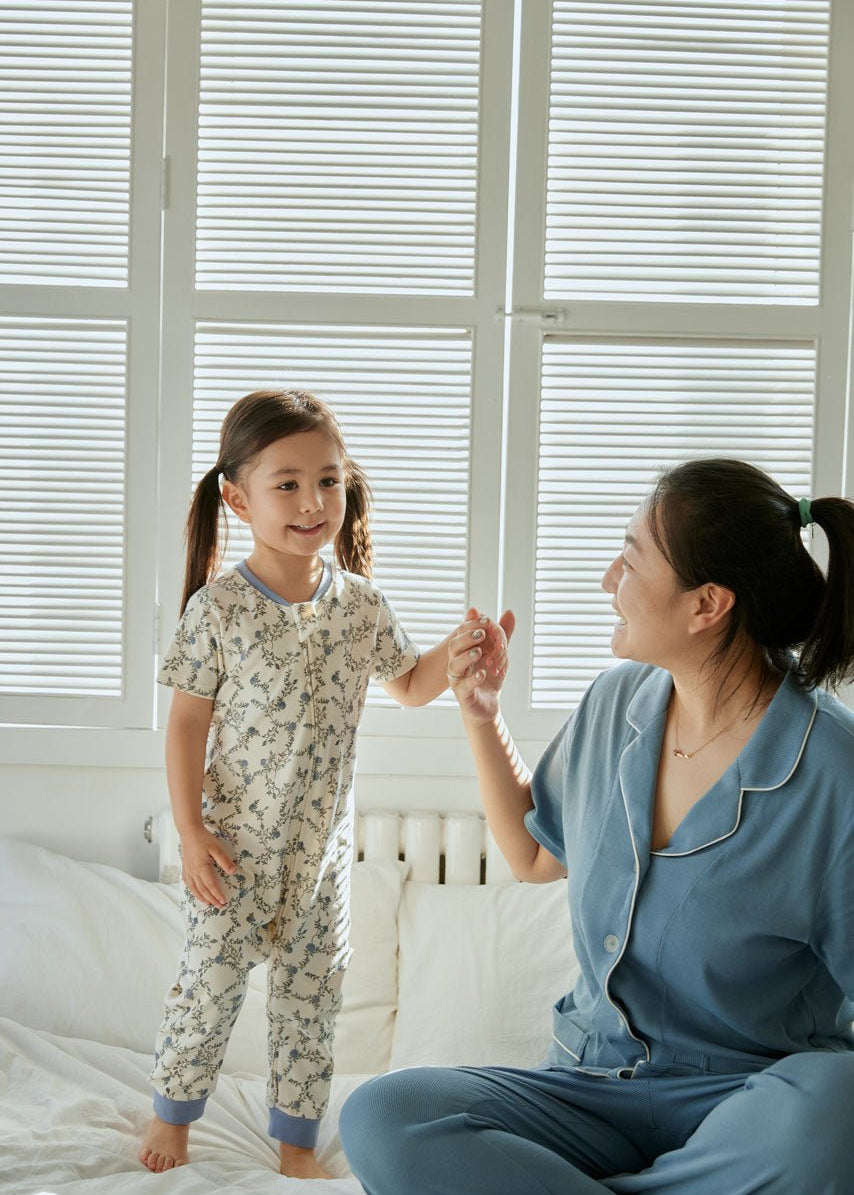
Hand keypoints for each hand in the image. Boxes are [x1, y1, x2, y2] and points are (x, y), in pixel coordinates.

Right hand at [179, 825, 235, 907]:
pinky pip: (187, 882)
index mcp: (202, 867)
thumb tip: (233, 872)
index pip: (211, 885)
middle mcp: (194, 871)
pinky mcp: (185, 866)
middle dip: (211, 899)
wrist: (189, 831)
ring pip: (194, 888)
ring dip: (201, 897)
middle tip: (219, 906)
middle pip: (203, 889)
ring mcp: (188, 869)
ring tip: (207, 904)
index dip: (217, 894)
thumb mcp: (217, 848)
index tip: (223, 902)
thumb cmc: (203, 838)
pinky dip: (192, 890)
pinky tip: (194, 891)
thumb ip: (224, 860)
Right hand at [447, 606, 515, 724]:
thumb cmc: (489, 678)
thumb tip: (509, 612)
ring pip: (454, 664)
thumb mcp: (499, 654)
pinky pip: (463, 685)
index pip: (462, 632)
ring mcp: (458, 679)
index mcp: (464, 651)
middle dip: (467, 637)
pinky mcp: (462, 694)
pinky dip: (472, 679)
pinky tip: (482, 674)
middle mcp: (457, 663)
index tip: (487, 620)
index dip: (472, 624)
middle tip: (482, 634)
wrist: (487, 705)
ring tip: (479, 652)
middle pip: (454, 646)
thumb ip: (502, 635)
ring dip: (466, 656)